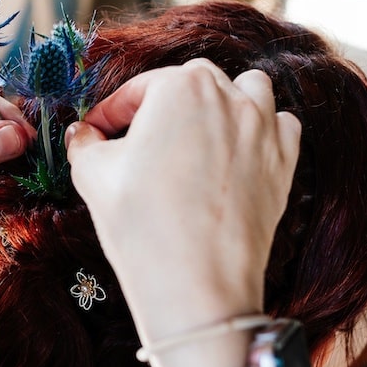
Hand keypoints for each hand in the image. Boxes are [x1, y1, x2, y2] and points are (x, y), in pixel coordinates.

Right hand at [65, 60, 300, 366]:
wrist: (198, 284)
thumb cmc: (144, 226)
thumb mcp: (93, 176)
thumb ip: (84, 144)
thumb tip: (82, 134)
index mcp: (180, 88)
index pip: (137, 89)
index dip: (110, 113)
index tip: (96, 134)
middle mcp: (229, 97)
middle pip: (192, 82)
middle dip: (163, 104)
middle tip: (138, 141)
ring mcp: (263, 128)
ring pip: (248, 91)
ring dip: (223, 102)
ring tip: (197, 135)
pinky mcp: (284, 162)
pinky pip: (280, 127)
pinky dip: (261, 131)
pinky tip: (237, 154)